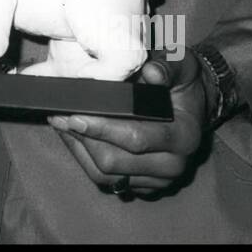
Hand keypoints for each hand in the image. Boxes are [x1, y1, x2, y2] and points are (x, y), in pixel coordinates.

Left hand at [49, 52, 206, 196]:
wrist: (193, 105)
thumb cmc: (182, 82)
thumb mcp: (182, 65)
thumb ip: (168, 66)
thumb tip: (151, 72)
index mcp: (184, 137)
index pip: (136, 139)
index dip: (102, 128)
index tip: (74, 114)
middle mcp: (173, 165)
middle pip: (114, 162)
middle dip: (83, 138)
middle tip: (58, 115)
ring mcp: (157, 180)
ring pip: (105, 175)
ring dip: (79, 149)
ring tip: (59, 123)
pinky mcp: (142, 185)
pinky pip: (106, 180)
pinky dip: (85, 158)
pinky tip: (71, 135)